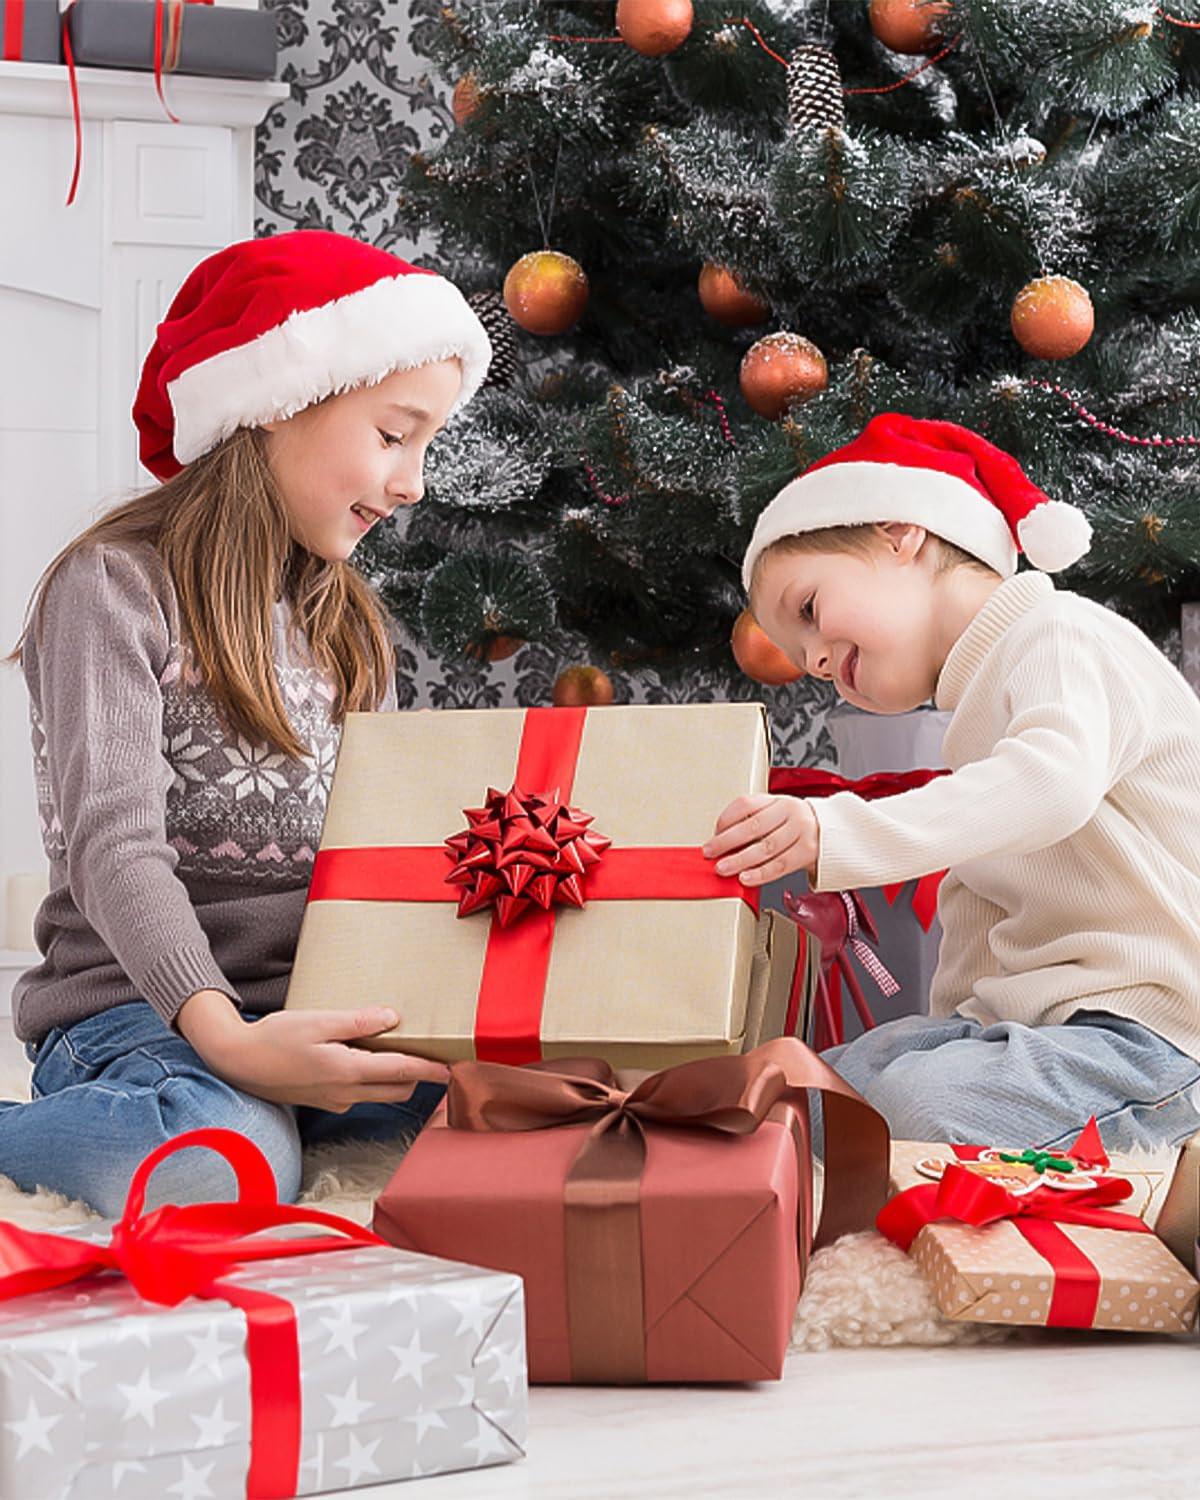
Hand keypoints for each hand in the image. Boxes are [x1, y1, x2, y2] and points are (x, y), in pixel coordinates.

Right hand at [178, 992, 448, 1112]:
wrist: (236, 1062)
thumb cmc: (274, 1038)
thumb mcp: (317, 1021)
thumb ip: (356, 1022)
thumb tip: (391, 1019)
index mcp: (347, 1071)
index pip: (401, 1072)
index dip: (430, 1069)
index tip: (452, 1068)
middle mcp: (345, 1092)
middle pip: (396, 1089)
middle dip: (419, 1076)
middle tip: (435, 1057)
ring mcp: (334, 1100)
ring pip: (379, 1094)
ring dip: (397, 1079)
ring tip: (404, 1053)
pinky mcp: (324, 1100)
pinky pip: (360, 1094)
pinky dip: (374, 1080)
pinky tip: (369, 1059)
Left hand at [702, 794, 819, 886]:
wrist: (836, 831)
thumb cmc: (799, 824)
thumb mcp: (778, 813)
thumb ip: (755, 821)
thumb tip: (722, 840)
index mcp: (777, 800)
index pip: (746, 804)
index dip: (726, 818)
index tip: (714, 832)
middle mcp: (789, 812)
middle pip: (753, 826)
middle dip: (726, 841)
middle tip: (710, 851)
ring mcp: (800, 831)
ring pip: (765, 847)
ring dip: (740, 860)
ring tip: (723, 868)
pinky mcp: (807, 852)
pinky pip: (780, 865)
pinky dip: (760, 873)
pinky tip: (746, 878)